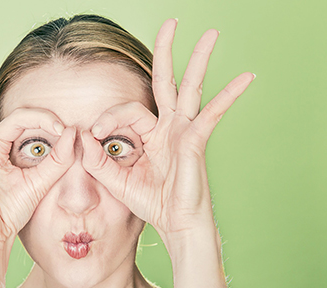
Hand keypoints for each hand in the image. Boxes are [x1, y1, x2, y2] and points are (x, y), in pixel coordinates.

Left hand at [80, 19, 254, 241]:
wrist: (175, 225)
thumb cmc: (150, 202)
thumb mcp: (114, 179)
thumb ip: (96, 159)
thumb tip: (80, 135)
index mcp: (150, 134)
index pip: (127, 110)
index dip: (108, 117)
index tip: (93, 134)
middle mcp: (168, 127)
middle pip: (166, 81)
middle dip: (166, 51)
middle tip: (170, 22)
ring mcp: (184, 131)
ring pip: (190, 87)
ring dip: (199, 59)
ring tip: (209, 34)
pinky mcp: (196, 141)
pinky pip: (212, 114)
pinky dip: (229, 95)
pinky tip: (246, 77)